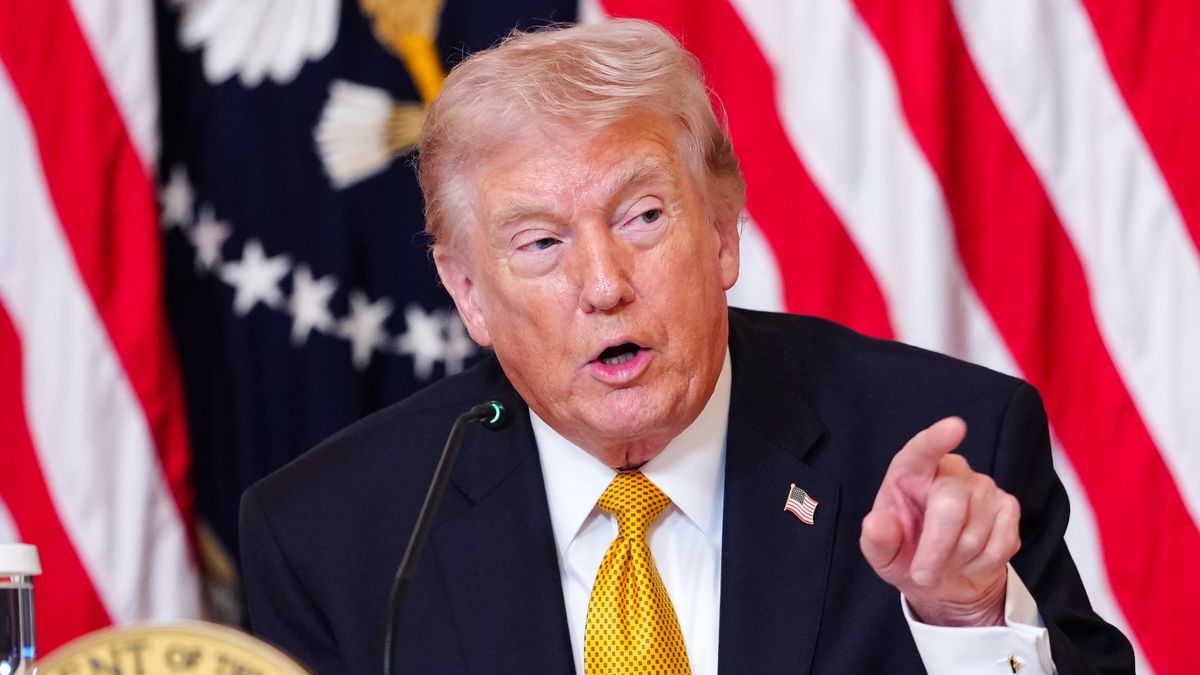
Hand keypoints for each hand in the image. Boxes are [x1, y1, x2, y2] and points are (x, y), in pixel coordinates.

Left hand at [859, 417, 1020, 626]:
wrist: (943, 580)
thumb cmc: (907, 555)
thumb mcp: (882, 554)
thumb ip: (877, 540)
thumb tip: (877, 524)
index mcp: (911, 471)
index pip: (923, 449)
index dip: (938, 438)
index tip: (955, 427)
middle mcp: (950, 471)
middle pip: (951, 504)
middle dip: (936, 548)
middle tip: (922, 574)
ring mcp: (983, 487)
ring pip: (976, 530)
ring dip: (958, 559)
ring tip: (946, 560)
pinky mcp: (1008, 507)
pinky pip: (1000, 543)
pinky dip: (981, 564)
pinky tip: (970, 561)